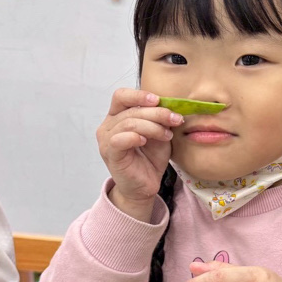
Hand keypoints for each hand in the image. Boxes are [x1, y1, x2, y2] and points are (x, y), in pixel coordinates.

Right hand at [96, 89, 182, 217]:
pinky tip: (145, 142)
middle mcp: (108, 125)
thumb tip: (171, 105)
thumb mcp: (159, 134)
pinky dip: (135, 137)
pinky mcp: (109, 153)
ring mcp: (106, 140)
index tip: (159, 100)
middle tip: (175, 119)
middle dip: (156, 113)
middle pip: (130, 109)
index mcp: (117, 116)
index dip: (139, 95)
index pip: (121, 96)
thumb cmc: (149, 159)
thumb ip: (160, 120)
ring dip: (152, 126)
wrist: (145, 186)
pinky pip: (119, 139)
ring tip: (167, 135)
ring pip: (128, 123)